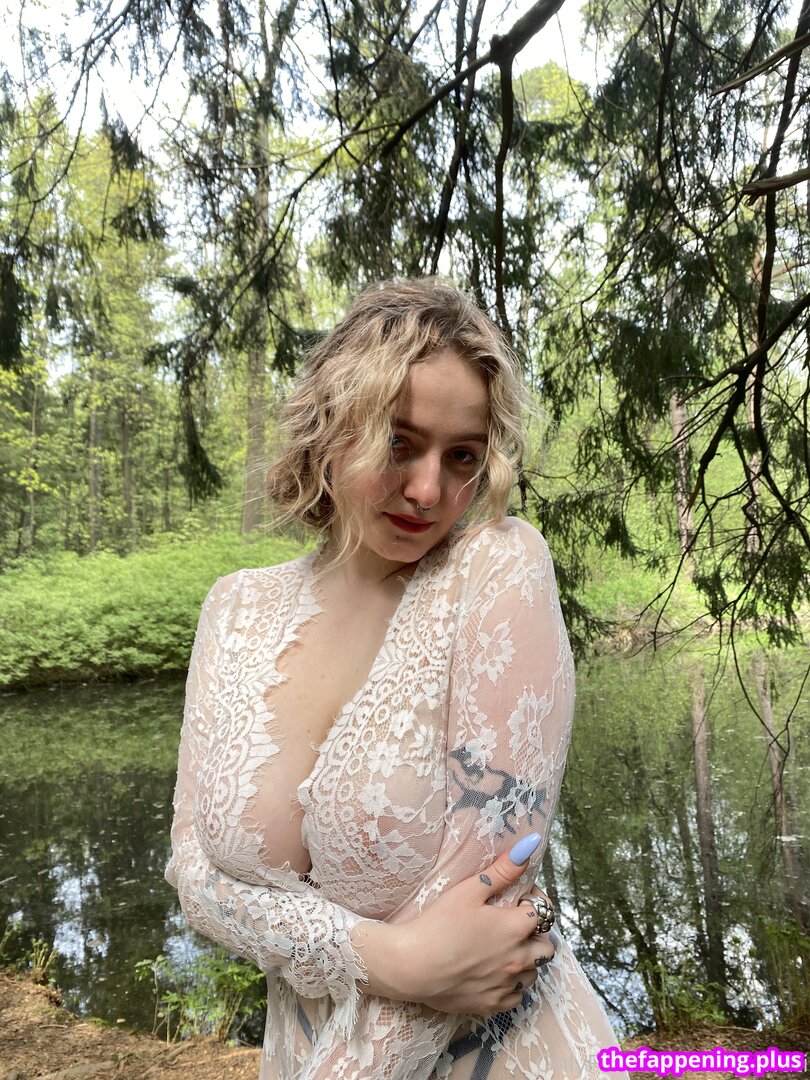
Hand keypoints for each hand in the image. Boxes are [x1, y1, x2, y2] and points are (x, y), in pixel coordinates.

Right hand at [389, 839, 555, 1014]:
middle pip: (545, 948)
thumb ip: (502, 871)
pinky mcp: (491, 1005)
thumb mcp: (469, 890)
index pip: (542, 914)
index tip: (516, 899)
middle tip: (512, 927)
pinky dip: (511, 986)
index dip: (532, 903)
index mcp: (514, 928)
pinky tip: (493, 974)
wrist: (411, 966)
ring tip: (503, 950)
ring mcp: (505, 985)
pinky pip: (515, 997)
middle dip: (535, 935)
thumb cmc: (438, 924)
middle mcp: (517, 959)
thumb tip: (530, 847)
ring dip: (526, 961)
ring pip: (533, 974)